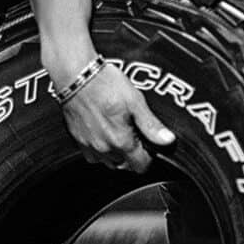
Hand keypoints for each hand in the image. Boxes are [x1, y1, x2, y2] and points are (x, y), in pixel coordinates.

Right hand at [59, 64, 174, 172]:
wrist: (76, 77)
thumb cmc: (105, 85)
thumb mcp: (135, 101)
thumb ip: (151, 125)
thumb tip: (167, 140)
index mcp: (121, 141)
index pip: (140, 166)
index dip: (149, 157)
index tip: (150, 146)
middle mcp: (104, 149)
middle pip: (125, 166)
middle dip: (133, 156)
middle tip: (136, 135)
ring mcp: (89, 146)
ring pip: (108, 162)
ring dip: (117, 155)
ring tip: (120, 134)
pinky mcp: (78, 140)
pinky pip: (93, 155)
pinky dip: (101, 150)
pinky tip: (105, 133)